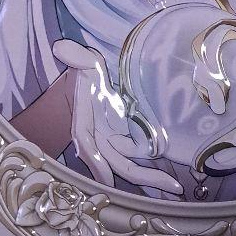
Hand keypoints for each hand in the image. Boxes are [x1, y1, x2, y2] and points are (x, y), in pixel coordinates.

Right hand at [51, 39, 183, 197]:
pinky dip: (149, 170)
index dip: (96, 162)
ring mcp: (111, 142)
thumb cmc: (87, 71)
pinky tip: (168, 179)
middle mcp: (97, 137)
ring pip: (128, 166)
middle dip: (141, 177)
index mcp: (84, 122)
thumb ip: (76, 57)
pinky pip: (135, 159)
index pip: (87, 143)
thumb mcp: (84, 62)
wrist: (92, 80)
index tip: (107, 181)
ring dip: (149, 178)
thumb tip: (61, 48)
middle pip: (116, 164)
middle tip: (170, 187)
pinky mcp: (123, 141)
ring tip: (175, 187)